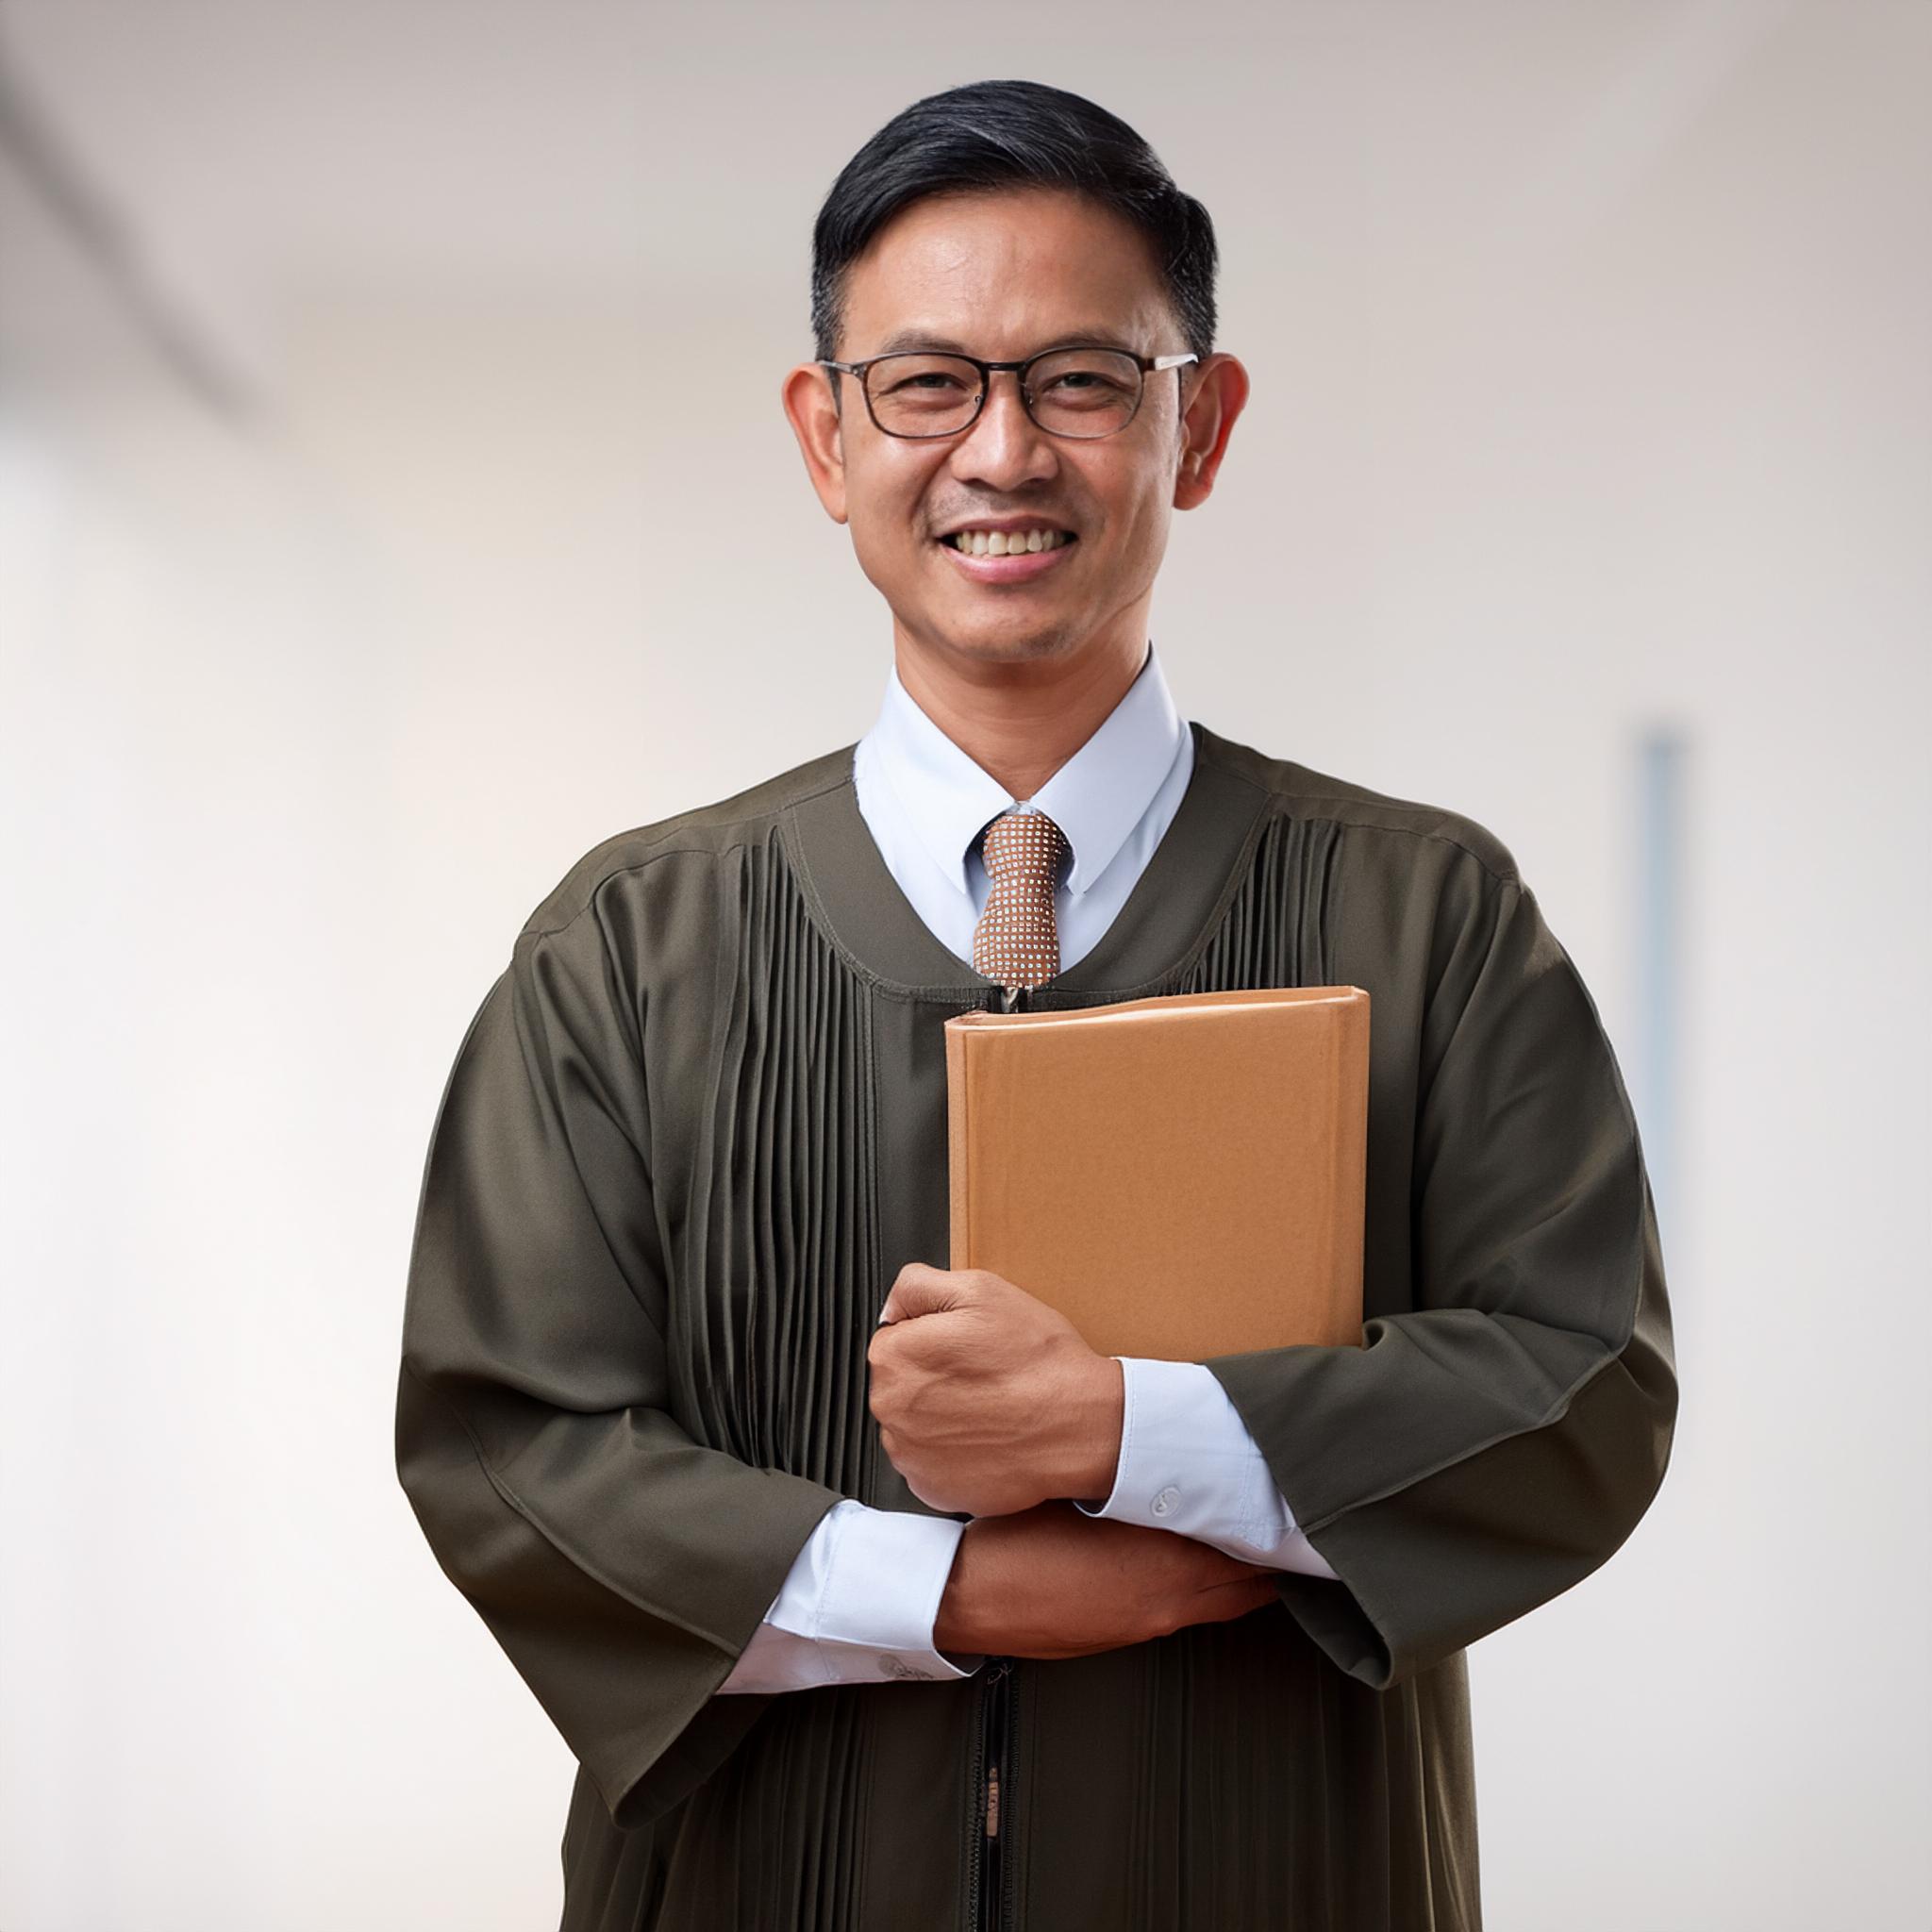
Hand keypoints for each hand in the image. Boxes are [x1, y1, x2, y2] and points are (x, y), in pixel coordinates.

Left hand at [866, 1264, 1123, 1516]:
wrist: (1078, 1425)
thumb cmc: (1037, 1361)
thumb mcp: (981, 1290)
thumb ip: (918, 1286)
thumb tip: (894, 1306)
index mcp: (895, 1356)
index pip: (895, 1339)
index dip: (934, 1338)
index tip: (964, 1346)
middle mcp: (890, 1409)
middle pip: (900, 1384)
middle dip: (933, 1378)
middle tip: (982, 1376)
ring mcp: (909, 1454)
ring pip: (915, 1425)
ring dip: (941, 1418)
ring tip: (988, 1408)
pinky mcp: (931, 1488)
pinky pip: (930, 1463)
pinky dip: (953, 1453)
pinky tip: (986, 1437)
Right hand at [933, 1502, 1280, 1659]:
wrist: (972, 1598)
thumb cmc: (1019, 1539)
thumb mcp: (1084, 1499)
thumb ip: (1137, 1492)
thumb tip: (1171, 1473)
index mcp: (1164, 1566)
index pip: (1243, 1552)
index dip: (1269, 1528)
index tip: (1289, 1506)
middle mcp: (1168, 1602)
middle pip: (1245, 1589)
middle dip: (1269, 1563)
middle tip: (1293, 1534)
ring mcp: (1145, 1625)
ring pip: (1216, 1604)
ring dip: (1239, 1579)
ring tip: (1256, 1548)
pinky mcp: (1121, 1636)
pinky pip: (1181, 1613)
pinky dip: (1201, 1592)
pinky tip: (1191, 1569)